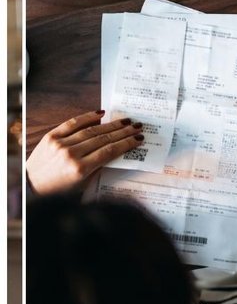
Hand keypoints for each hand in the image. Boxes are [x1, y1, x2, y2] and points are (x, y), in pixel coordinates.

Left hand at [26, 110, 143, 193]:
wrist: (30, 185)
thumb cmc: (58, 189)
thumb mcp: (82, 184)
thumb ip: (98, 168)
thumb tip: (115, 152)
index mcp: (80, 169)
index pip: (109, 151)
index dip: (126, 144)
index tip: (138, 139)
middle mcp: (71, 154)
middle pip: (103, 139)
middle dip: (123, 132)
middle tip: (137, 126)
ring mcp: (60, 144)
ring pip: (91, 130)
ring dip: (111, 125)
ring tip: (125, 121)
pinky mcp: (51, 137)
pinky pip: (72, 123)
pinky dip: (87, 117)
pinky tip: (101, 114)